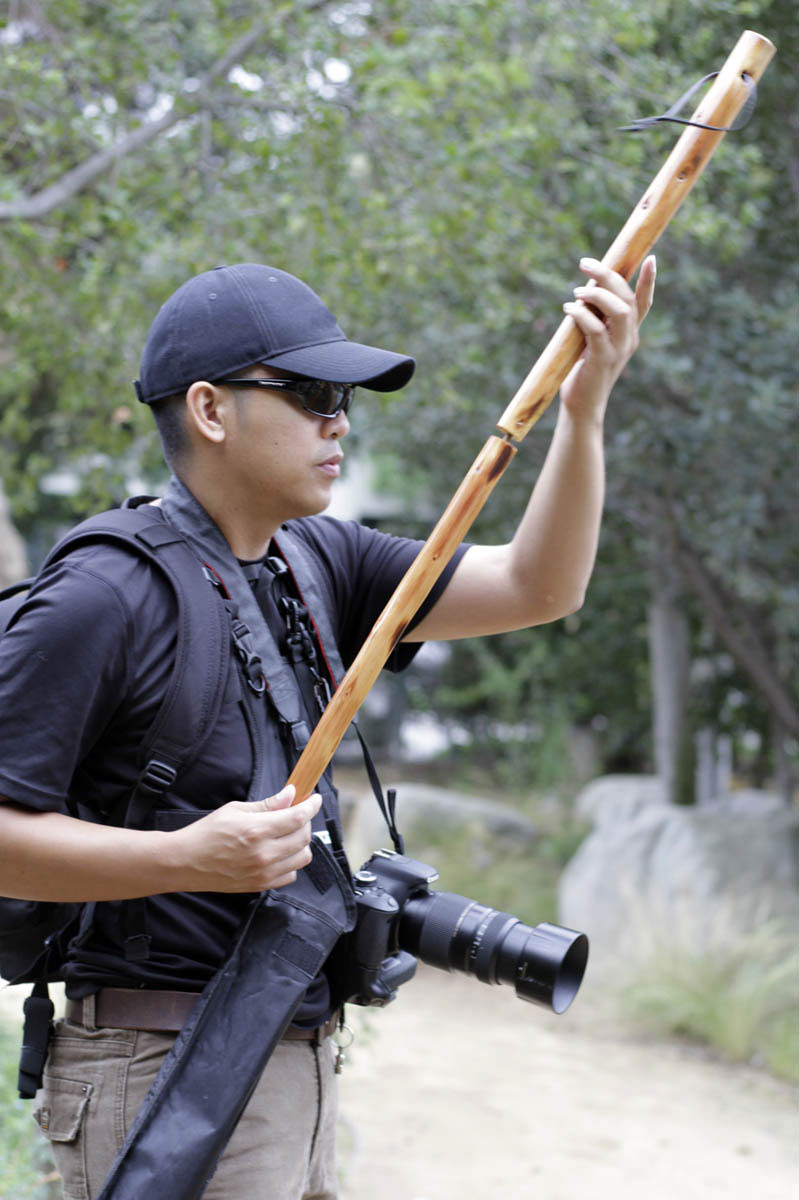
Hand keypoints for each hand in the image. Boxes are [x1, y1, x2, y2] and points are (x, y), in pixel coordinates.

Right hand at [170, 785, 321, 892]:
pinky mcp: (260, 885)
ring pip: (302, 857)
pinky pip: (291, 875)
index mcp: (257, 830)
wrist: (184, 862)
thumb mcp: (235, 810)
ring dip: (301, 843)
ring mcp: (264, 872)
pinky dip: (291, 862)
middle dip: (305, 822)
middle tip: (296, 814)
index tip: (315, 799)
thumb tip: (290, 795)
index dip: (312, 806)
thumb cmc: (206, 833)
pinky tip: (280, 852)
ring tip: (288, 834)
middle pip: (304, 837)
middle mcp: (264, 854)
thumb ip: (267, 804)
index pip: (298, 817)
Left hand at [559, 255, 655, 422]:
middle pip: (627, 299)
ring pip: (618, 311)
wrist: (582, 407)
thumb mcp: (591, 341)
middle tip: (585, 263)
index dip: (648, 281)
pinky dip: (581, 315)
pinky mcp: (602, 360)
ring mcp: (618, 350)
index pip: (644, 303)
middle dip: (608, 275)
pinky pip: (595, 330)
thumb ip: (594, 320)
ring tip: (576, 291)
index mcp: (629, 334)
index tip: (650, 258)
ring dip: (596, 294)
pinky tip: (568, 310)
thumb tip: (583, 292)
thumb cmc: (582, 372)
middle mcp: (629, 339)